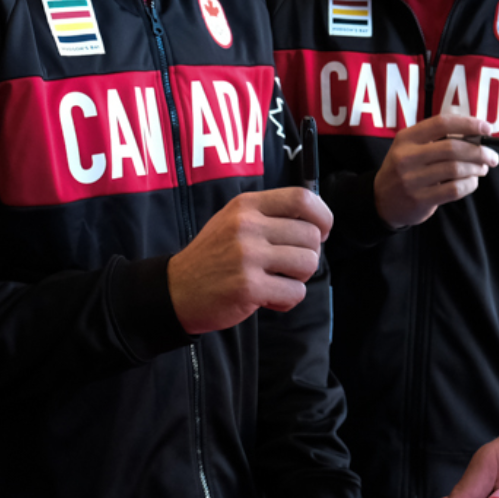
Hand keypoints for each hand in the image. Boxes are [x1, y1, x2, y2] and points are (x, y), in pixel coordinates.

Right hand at [166, 187, 333, 334]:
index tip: (320, 233)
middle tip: (287, 266)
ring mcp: (248, 256)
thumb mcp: (233, 221)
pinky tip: (267, 298)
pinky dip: (287, 300)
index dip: (322, 216)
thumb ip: (269, 216)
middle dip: (308, 255)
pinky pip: (296, 292)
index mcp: (246, 206)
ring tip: (276, 281)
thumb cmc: (212, 257)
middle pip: (311, 235)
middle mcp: (247, 226)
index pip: (302, 198)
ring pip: (308, 264)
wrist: (176, 290)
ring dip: (299, 278)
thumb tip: (316, 223)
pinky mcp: (249, 287)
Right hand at [373, 113, 498, 228]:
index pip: (441, 123)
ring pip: (456, 169)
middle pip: (453, 148)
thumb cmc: (405, 169)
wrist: (382, 201)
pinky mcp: (420, 199)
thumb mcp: (411, 148)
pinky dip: (469, 184)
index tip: (487, 128)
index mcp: (406, 138)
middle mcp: (407, 157)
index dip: (468, 123)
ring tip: (482, 169)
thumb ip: (437, 140)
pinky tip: (471, 182)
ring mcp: (412, 180)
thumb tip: (476, 135)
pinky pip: (454, 189)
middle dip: (479, 151)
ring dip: (476, 168)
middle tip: (492, 156)